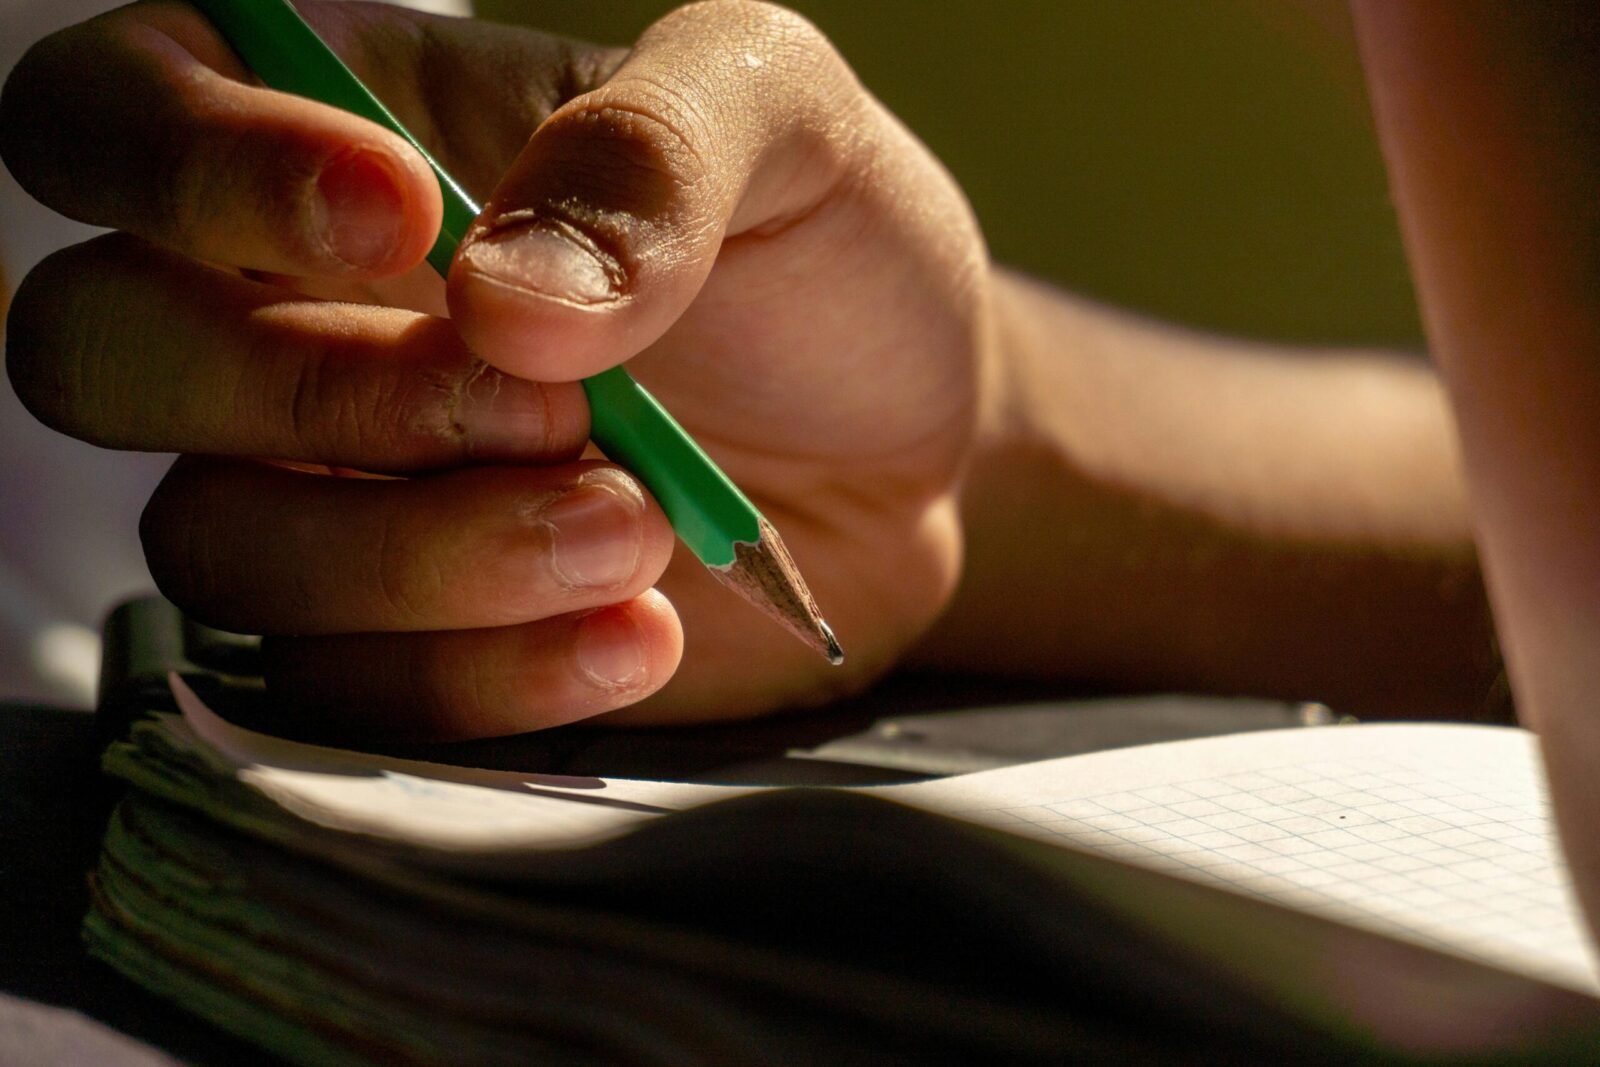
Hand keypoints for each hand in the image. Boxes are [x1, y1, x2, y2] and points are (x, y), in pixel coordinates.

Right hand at [2, 0, 987, 737]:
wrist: (915, 449)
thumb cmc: (830, 256)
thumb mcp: (784, 120)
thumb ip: (646, 153)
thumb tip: (503, 301)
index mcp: (343, 135)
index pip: (108, 115)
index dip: (193, 167)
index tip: (403, 217)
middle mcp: (297, 315)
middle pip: (99, 351)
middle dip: (317, 391)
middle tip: (549, 407)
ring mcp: (336, 494)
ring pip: (218, 546)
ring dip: (426, 552)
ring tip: (633, 528)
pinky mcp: (404, 645)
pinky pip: (347, 694)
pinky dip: (487, 677)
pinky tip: (638, 633)